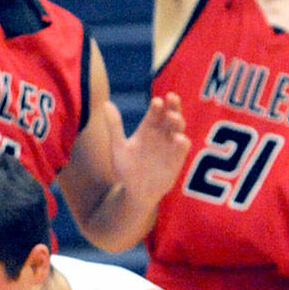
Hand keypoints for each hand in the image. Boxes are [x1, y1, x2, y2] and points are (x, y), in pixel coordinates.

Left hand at [109, 91, 189, 208]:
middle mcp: (161, 133)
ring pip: (179, 127)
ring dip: (178, 120)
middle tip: (171, 96)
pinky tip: (177, 138)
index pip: (155, 112)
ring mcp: (171, 144)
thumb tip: (105, 103)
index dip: (157, 105)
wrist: (136, 193)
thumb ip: (114, 126)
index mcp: (147, 128)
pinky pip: (183, 146)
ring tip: (172, 116)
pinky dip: (182, 141)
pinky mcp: (178, 157)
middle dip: (173, 105)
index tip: (156, 101)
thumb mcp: (118, 147)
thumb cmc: (126, 169)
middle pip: (170, 114)